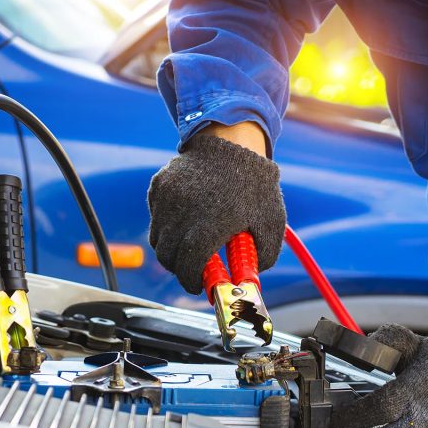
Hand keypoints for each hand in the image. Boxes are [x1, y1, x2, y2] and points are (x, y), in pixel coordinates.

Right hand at [147, 127, 285, 293]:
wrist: (232, 141)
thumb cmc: (255, 184)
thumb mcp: (270, 223)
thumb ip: (262, 257)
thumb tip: (249, 280)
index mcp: (210, 225)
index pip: (188, 267)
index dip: (191, 282)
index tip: (198, 286)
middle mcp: (182, 213)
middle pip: (168, 257)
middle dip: (180, 269)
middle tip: (193, 269)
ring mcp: (166, 199)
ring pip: (158, 239)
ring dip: (171, 248)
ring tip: (190, 242)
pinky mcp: (158, 187)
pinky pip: (156, 217)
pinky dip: (167, 224)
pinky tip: (187, 216)